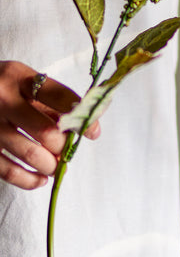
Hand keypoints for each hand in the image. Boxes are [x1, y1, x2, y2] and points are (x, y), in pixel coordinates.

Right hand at [0, 61, 99, 189]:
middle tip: (67, 152)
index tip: (93, 132)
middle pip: (47, 131)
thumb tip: (88, 127)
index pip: (60, 97)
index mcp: (18, 76)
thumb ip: (52, 102)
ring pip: (31, 154)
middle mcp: (3, 99)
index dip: (82, 117)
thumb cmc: (1, 88)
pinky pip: (9, 171)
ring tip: (56, 167)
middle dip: (64, 147)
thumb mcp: (23, 83)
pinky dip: (29, 180)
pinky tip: (40, 179)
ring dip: (51, 166)